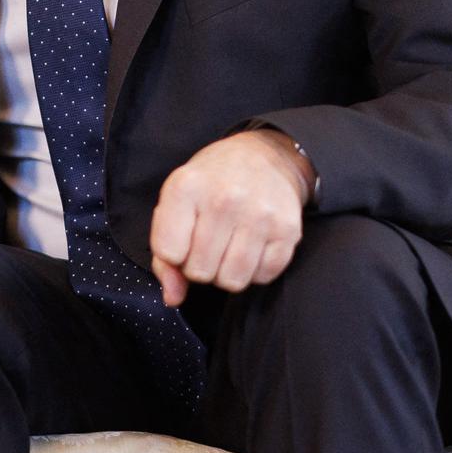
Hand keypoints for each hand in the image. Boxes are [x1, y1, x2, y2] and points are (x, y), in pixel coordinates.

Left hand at [148, 129, 313, 303]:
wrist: (265, 156)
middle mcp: (224, 199)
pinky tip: (251, 246)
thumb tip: (173, 297)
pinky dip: (254, 270)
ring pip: (232, 281)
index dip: (174, 256)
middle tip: (209, 243)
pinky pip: (263, 277)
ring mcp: (260, 215)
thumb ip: (164, 253)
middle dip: (201, 266)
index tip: (184, 240)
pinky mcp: (287, 230)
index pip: (169, 253)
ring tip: (229, 248)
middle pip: (201, 272)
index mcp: (187, 187)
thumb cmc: (212, 182)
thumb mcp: (176, 202)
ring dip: (226, 273)